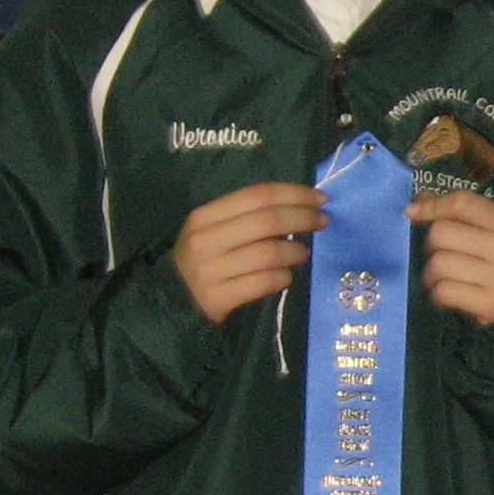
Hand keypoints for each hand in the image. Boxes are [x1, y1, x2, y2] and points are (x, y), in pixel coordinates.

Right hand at [170, 182, 324, 324]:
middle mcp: (205, 240)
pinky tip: (286, 276)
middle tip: (322, 221)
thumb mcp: (214, 231)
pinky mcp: (217, 298)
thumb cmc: (204, 260)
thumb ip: (247, 217)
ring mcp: (210, 270)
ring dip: (295, 251)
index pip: (257, 195)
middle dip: (303, 218)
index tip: (319, 198)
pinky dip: (282, 278)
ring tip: (303, 253)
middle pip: (267, 221)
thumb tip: (300, 205)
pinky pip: (263, 282)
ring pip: (268, 253)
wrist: (171, 301)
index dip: (294, 193)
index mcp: (205, 216)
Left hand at [410, 189, 493, 327]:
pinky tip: (451, 296)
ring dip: (432, 275)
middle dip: (432, 247)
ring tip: (447, 279)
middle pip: (441, 233)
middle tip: (444, 258)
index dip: (433, 206)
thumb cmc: (489, 263)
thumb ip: (450, 214)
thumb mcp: (480, 233)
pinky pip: (443, 291)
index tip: (413, 213)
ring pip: (437, 264)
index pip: (462, 203)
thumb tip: (414, 206)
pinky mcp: (493, 304)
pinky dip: (438, 296)